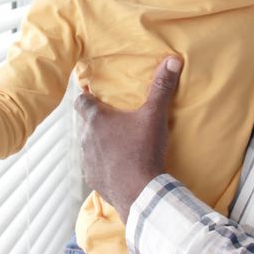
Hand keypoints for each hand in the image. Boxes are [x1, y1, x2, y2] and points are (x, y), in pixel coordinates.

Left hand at [74, 56, 181, 221]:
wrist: (139, 193)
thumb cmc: (143, 150)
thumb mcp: (154, 116)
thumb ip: (161, 88)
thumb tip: (172, 60)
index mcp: (96, 119)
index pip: (80, 100)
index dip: (86, 95)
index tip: (93, 93)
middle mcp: (86, 138)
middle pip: (83, 122)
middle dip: (94, 118)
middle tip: (111, 117)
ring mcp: (87, 159)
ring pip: (87, 144)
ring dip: (97, 141)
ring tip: (115, 141)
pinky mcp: (92, 178)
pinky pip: (93, 165)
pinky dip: (102, 162)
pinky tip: (116, 164)